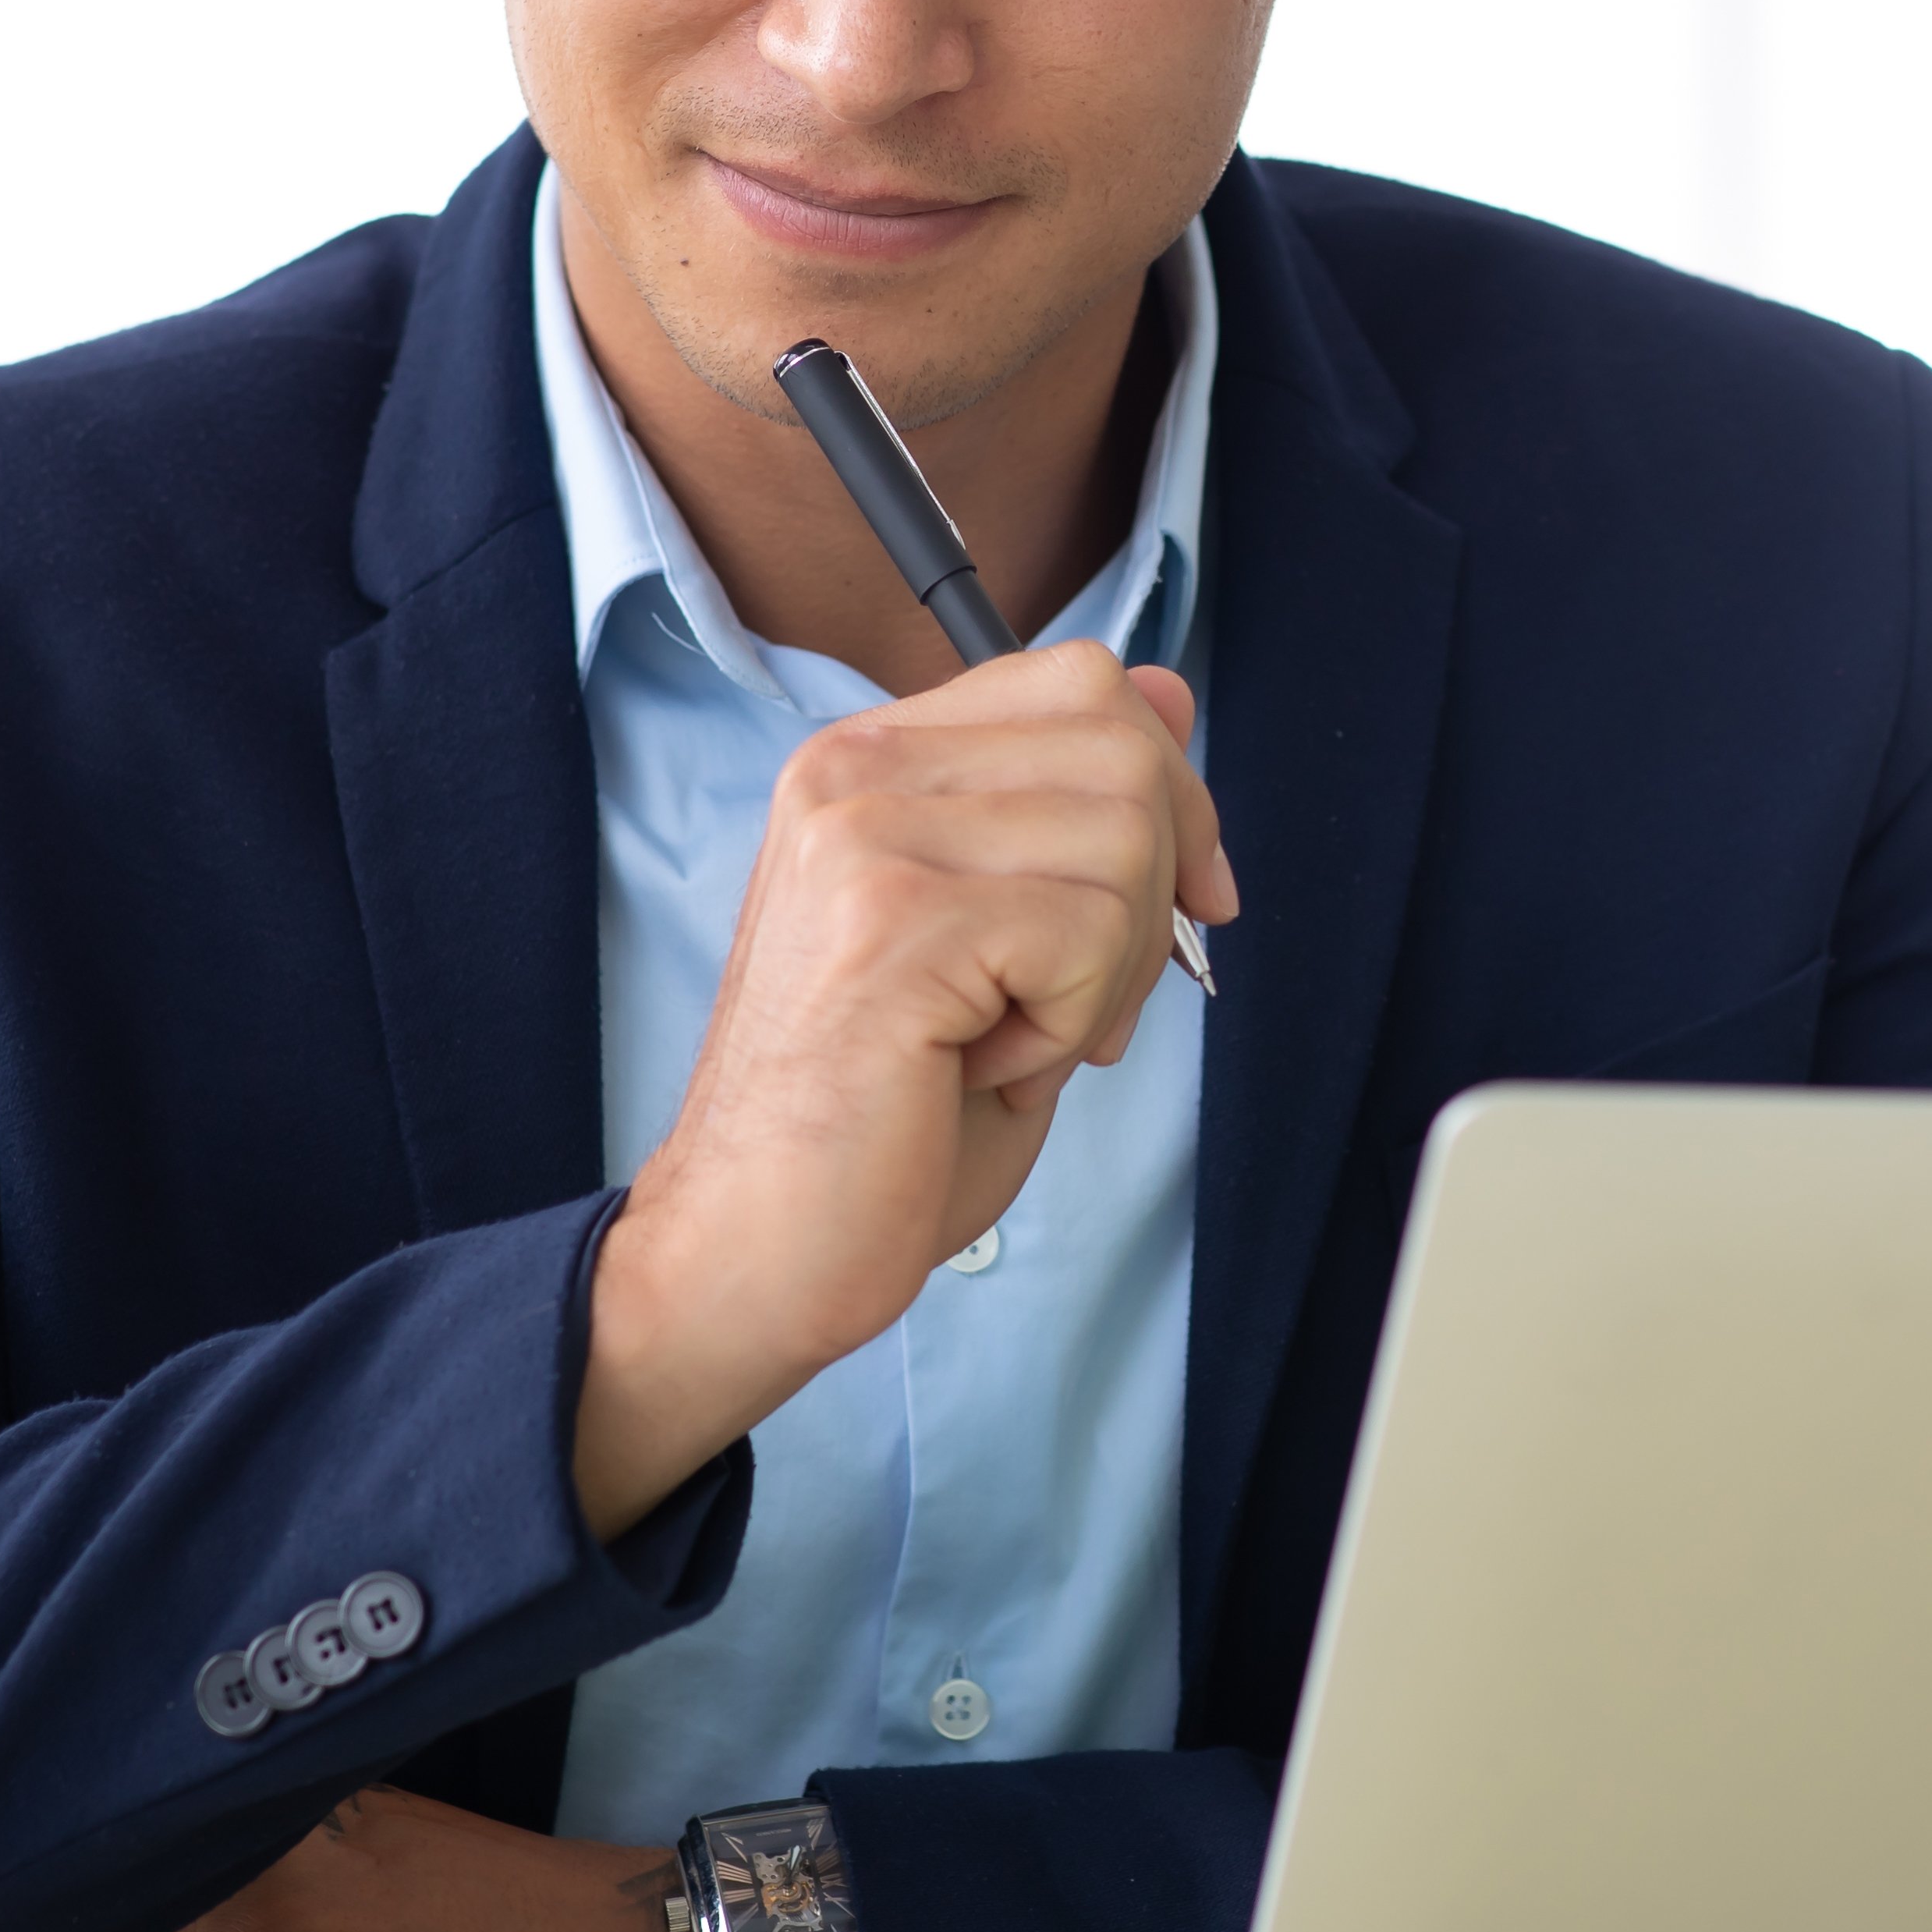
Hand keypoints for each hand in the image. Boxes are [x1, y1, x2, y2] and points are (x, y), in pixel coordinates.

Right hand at [569, 641, 1232, 1532]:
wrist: (751, 1247)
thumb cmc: (882, 1115)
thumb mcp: (1007, 940)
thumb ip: (1077, 815)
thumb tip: (1177, 695)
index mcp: (870, 761)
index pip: (1082, 683)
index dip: (1167, 791)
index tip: (1181, 903)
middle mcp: (852, 771)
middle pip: (1122, 747)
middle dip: (1153, 894)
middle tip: (1079, 1008)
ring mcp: (863, 836)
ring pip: (1123, 840)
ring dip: (1108, 975)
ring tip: (1009, 1043)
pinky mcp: (889, 922)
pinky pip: (1088, 933)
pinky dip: (1072, 1026)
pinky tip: (980, 1069)